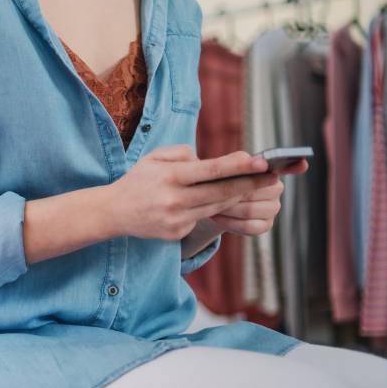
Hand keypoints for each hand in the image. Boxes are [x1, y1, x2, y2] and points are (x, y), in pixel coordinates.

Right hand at [108, 145, 277, 240]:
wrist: (113, 212)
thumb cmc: (138, 180)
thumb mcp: (155, 157)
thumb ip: (184, 154)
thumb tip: (212, 162)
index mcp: (170, 176)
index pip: (212, 171)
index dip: (239, 166)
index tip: (260, 161)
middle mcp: (174, 199)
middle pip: (222, 192)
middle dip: (251, 183)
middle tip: (273, 174)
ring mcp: (176, 219)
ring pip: (217, 207)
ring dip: (237, 196)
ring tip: (254, 185)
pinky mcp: (177, 233)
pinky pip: (202, 218)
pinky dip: (210, 208)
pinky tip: (214, 201)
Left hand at [206, 158, 307, 235]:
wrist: (211, 202)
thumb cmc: (219, 181)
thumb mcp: (224, 169)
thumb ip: (237, 162)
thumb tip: (248, 160)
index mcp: (269, 170)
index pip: (288, 166)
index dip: (295, 165)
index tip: (303, 162)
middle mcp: (276, 188)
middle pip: (257, 191)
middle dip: (232, 193)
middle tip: (211, 192)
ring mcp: (273, 208)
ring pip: (250, 210)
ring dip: (228, 208)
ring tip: (210, 204)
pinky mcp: (266, 225)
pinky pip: (249, 226)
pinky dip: (229, 222)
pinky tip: (216, 217)